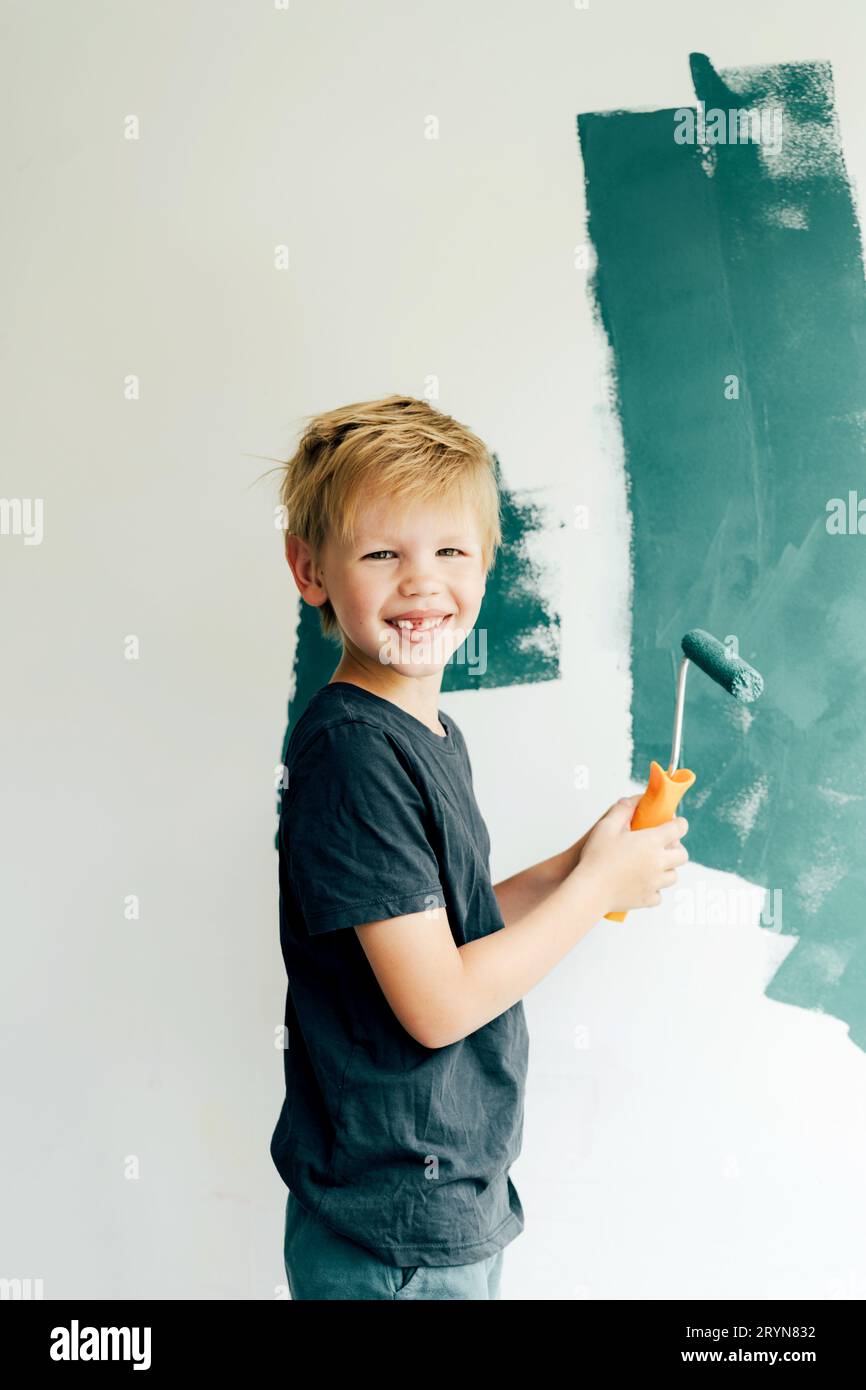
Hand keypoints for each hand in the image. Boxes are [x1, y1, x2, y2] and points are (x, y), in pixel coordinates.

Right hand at [578, 796, 688, 912]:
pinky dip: (654, 889)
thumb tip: (634, 801)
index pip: (679, 829)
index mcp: (652, 842)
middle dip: (676, 848)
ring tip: (652, 864)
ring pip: (673, 876)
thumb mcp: (606, 826)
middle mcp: (658, 862)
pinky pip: (659, 895)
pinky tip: (643, 883)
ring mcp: (654, 883)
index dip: (679, 823)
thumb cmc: (596, 857)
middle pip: (683, 855)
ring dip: (667, 868)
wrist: (590, 890)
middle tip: (662, 845)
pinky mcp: (647, 899)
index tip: (673, 823)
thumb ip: (623, 810)